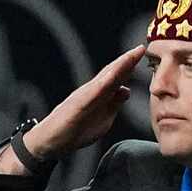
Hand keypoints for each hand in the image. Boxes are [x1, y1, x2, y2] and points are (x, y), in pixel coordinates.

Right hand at [15, 45, 146, 167]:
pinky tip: (113, 76)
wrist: (48, 142)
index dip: (130, 65)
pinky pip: (92, 93)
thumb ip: (114, 105)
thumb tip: (126, 90)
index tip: (143, 53)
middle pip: (111, 73)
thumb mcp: (102, 119)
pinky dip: (103, 83)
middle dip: (127, 61)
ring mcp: (83, 97)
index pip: (116, 77)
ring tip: (131, 55)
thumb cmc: (73, 132)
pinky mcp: (76, 106)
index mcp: (98, 95)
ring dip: (118, 67)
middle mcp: (91, 91)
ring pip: (104, 78)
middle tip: (142, 48)